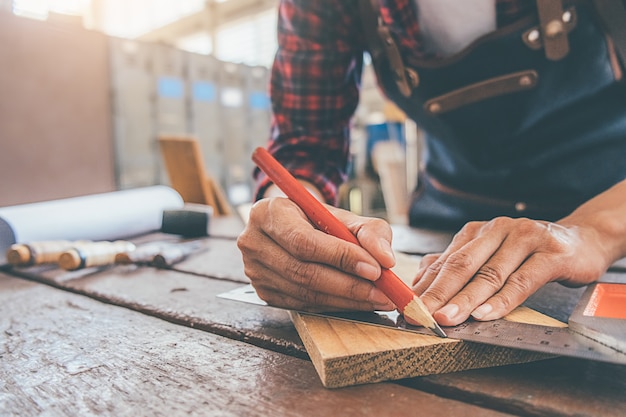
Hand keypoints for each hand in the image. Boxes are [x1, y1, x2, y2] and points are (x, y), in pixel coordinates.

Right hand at [237, 197, 395, 311]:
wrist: (292, 227)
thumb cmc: (318, 220)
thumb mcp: (344, 216)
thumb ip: (369, 231)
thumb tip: (385, 259)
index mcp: (268, 213)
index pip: (304, 241)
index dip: (340, 257)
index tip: (375, 269)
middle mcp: (254, 242)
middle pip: (304, 272)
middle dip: (349, 285)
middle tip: (383, 292)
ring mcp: (255, 271)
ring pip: (305, 293)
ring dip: (346, 300)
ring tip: (377, 299)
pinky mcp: (263, 292)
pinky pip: (302, 305)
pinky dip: (333, 306)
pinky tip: (355, 302)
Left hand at [411, 217, 610, 325]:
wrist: (582, 241)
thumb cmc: (530, 253)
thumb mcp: (490, 255)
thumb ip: (458, 266)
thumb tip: (421, 282)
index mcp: (478, 232)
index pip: (446, 261)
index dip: (425, 286)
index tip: (407, 307)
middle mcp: (497, 230)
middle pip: (462, 265)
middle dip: (437, 292)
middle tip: (419, 314)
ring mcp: (525, 239)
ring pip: (489, 274)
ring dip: (465, 299)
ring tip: (446, 318)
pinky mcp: (550, 254)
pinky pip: (521, 281)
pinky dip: (501, 300)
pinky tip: (485, 314)